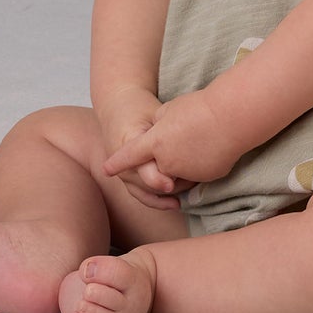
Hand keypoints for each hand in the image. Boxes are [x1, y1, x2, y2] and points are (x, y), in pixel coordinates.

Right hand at [96, 88, 192, 211]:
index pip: (144, 167)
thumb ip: (168, 130)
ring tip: (190, 190)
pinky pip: (142, 195)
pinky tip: (176, 204)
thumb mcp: (155, 114)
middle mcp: (122, 161)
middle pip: (148, 183)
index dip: (159, 178)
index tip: (173, 184)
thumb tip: (193, 145)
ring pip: (147, 192)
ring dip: (169, 193)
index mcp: (129, 142)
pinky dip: (159, 202)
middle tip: (195, 180)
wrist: (117, 108)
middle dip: (173, 184)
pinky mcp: (127, 178)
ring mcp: (122, 172)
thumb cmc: (140, 109)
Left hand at [102, 89, 240, 188]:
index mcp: (155, 142)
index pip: (131, 155)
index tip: (107, 168)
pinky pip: (198, 174)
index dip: (117, 162)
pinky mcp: (207, 177)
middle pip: (158, 168)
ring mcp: (188, 172)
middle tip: (178, 141)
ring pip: (179, 174)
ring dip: (183, 163)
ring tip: (198, 139)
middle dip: (163, 160)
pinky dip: (201, 164)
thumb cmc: (200, 107)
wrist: (232, 116)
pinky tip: (211, 146)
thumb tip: (158, 132)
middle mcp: (168, 161)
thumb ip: (158, 125)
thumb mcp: (170, 109)